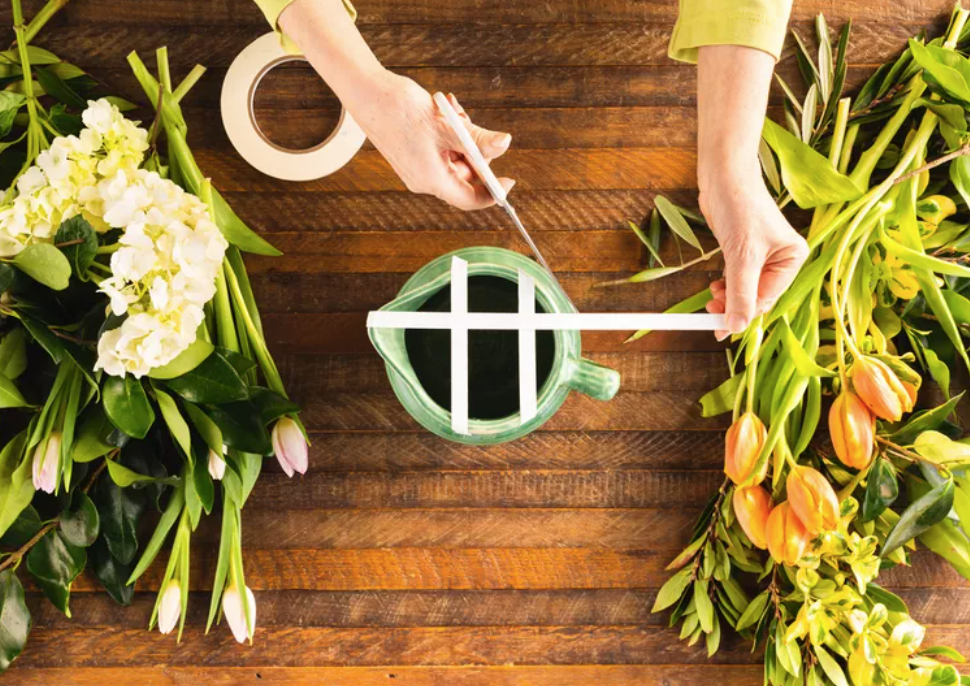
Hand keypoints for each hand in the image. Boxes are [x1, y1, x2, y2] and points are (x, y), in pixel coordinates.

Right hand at [349, 75, 514, 209]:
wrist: (367, 93)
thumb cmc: (402, 110)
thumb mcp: (449, 126)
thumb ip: (478, 140)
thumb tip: (505, 145)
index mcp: (431, 180)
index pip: (470, 199)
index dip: (493, 192)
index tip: (509, 180)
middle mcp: (423, 179)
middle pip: (465, 175)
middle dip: (475, 150)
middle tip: (470, 123)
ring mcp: (417, 167)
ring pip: (454, 158)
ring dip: (461, 136)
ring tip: (452, 110)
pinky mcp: (413, 154)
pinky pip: (441, 150)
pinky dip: (448, 133)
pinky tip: (443, 111)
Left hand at [699, 168, 808, 339]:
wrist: (724, 176)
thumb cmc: (740, 208)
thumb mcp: (742, 257)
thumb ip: (740, 293)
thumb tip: (737, 326)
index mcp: (793, 258)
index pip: (767, 298)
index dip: (743, 314)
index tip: (719, 328)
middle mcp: (781, 258)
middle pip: (757, 295)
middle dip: (734, 305)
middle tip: (710, 313)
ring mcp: (763, 255)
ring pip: (746, 288)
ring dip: (728, 297)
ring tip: (711, 297)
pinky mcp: (744, 250)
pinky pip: (738, 277)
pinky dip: (726, 285)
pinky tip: (715, 287)